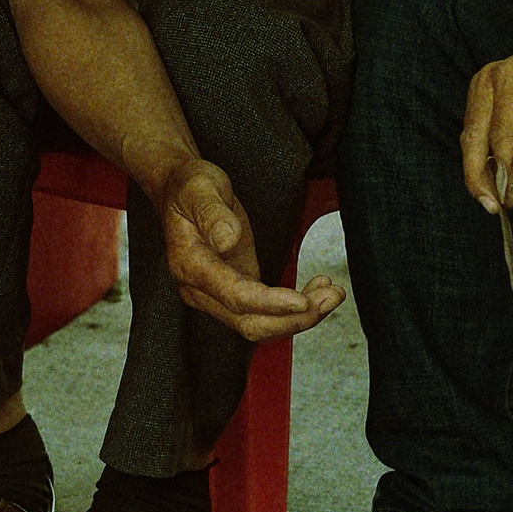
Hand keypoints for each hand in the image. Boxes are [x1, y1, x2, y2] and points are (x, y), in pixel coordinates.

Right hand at [152, 156, 342, 341]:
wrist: (180, 190)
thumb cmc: (189, 187)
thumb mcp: (200, 189)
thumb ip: (213, 215)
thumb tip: (228, 241)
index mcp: (190, 265)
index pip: (234, 296)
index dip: (269, 303)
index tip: (302, 301)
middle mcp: (200, 289)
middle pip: (249, 323)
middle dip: (292, 319)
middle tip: (329, 299)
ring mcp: (217, 293)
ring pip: (259, 324)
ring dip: (299, 318)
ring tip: (332, 295)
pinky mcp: (235, 288)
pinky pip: (265, 311)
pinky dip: (294, 309)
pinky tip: (317, 290)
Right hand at [460, 37, 512, 206]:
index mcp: (510, 79)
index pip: (499, 136)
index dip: (504, 171)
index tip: (511, 199)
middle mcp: (488, 79)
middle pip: (474, 137)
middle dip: (480, 175)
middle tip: (492, 206)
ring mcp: (483, 85)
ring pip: (471, 136)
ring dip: (479, 168)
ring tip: (493, 198)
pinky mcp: (486, 95)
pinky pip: (478, 130)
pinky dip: (485, 154)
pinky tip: (495, 177)